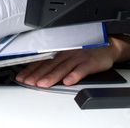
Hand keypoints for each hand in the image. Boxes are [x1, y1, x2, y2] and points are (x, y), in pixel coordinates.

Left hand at [15, 34, 129, 87]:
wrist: (108, 46)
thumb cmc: (86, 50)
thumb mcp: (69, 52)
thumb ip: (56, 61)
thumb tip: (38, 71)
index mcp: (60, 51)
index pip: (42, 61)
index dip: (31, 69)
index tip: (22, 77)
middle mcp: (67, 53)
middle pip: (50, 65)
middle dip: (37, 74)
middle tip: (28, 82)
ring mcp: (79, 58)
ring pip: (63, 68)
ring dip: (52, 76)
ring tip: (43, 84)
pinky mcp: (90, 62)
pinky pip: (81, 70)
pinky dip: (75, 76)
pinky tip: (68, 82)